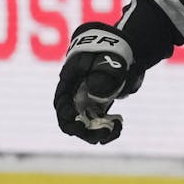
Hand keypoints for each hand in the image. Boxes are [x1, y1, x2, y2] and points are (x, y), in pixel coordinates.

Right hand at [53, 23, 141, 143]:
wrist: (123, 49)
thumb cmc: (110, 50)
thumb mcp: (107, 58)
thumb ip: (102, 73)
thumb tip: (95, 94)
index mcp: (70, 82)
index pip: (60, 102)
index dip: (66, 115)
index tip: (77, 119)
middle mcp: (75, 96)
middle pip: (70, 120)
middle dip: (83, 130)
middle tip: (101, 134)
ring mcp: (87, 103)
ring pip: (85, 126)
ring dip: (96, 133)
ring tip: (114, 130)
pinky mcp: (100, 109)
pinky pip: (99, 125)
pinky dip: (108, 129)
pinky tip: (119, 126)